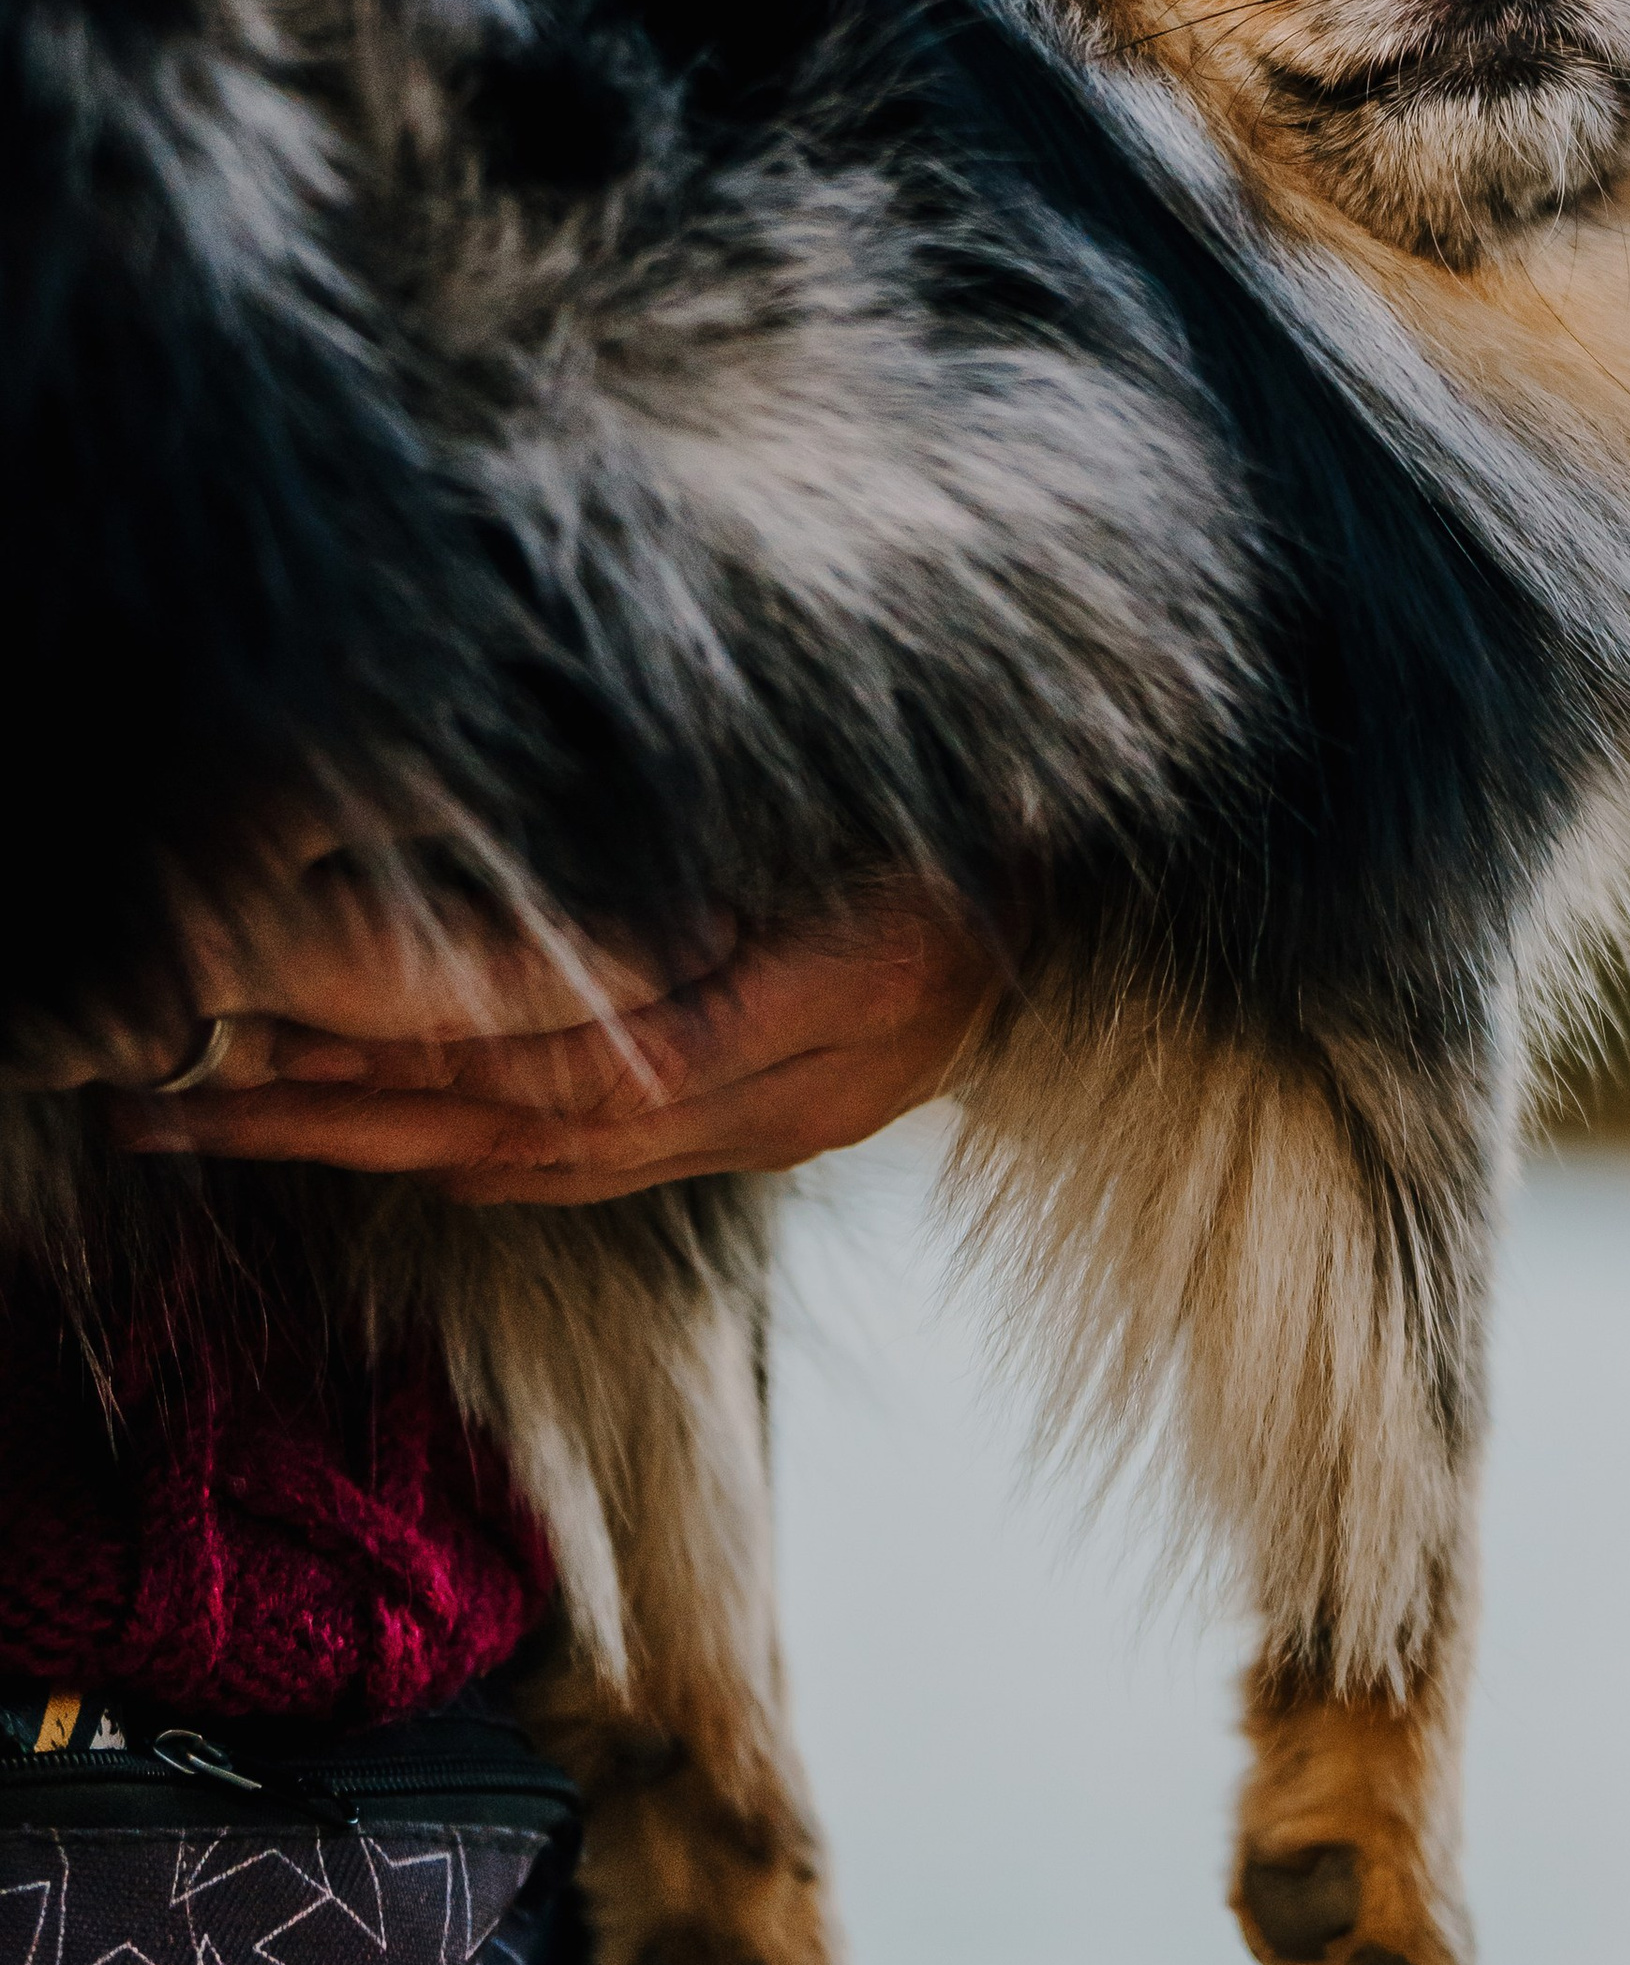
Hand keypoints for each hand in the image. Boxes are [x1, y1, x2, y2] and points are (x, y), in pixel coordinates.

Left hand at [107, 872, 996, 1202]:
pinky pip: (609, 1171)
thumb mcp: (867, 796)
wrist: (1122, 854)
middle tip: (172, 1087)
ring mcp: (800, 1121)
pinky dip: (487, 1162)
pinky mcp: (796, 1126)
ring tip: (236, 1117)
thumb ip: (714, 864)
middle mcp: (799, 1086)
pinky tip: (402, 1150)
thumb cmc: (985, 792)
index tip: (257, 1004)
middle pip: (526, 1129)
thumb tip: (542, 900)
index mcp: (819, 995)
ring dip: (381, 1146)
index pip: (569, 1055)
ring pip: (552, 1164)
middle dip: (337, 1110)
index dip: (407, 1044)